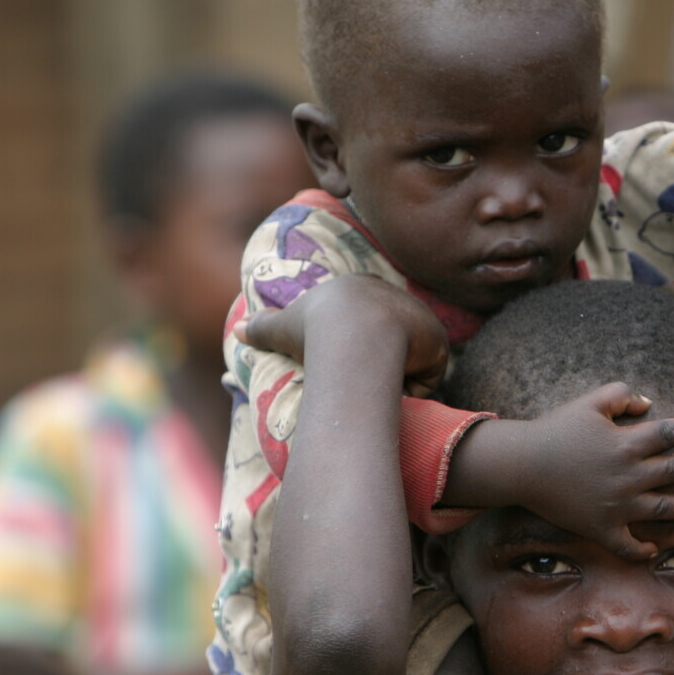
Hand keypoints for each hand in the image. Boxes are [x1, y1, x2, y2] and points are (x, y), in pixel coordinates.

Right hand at [236, 275, 448, 397]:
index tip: (347, 361)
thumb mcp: (285, 326)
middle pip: (390, 338)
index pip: (365, 318)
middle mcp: (395, 296)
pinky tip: (397, 386)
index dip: (357, 342)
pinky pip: (428, 373)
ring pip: (410, 357)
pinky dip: (414, 385)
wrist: (355, 335)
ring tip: (377, 384)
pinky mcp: (437, 338)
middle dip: (380, 360)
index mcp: (361, 288)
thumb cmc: (316, 329)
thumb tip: (236, 332)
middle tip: (362, 379)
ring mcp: (419, 316)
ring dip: (396, 375)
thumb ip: (263, 327)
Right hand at [508, 383, 673, 560]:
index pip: (668, 433)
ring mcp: (617, 505)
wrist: (522, 465)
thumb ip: (622, 395)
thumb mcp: (590, 402)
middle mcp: (628, 476)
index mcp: (627, 444)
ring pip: (662, 508)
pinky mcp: (601, 528)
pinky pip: (627, 545)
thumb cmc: (556, 429)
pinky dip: (642, 550)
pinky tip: (653, 548)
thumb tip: (649, 405)